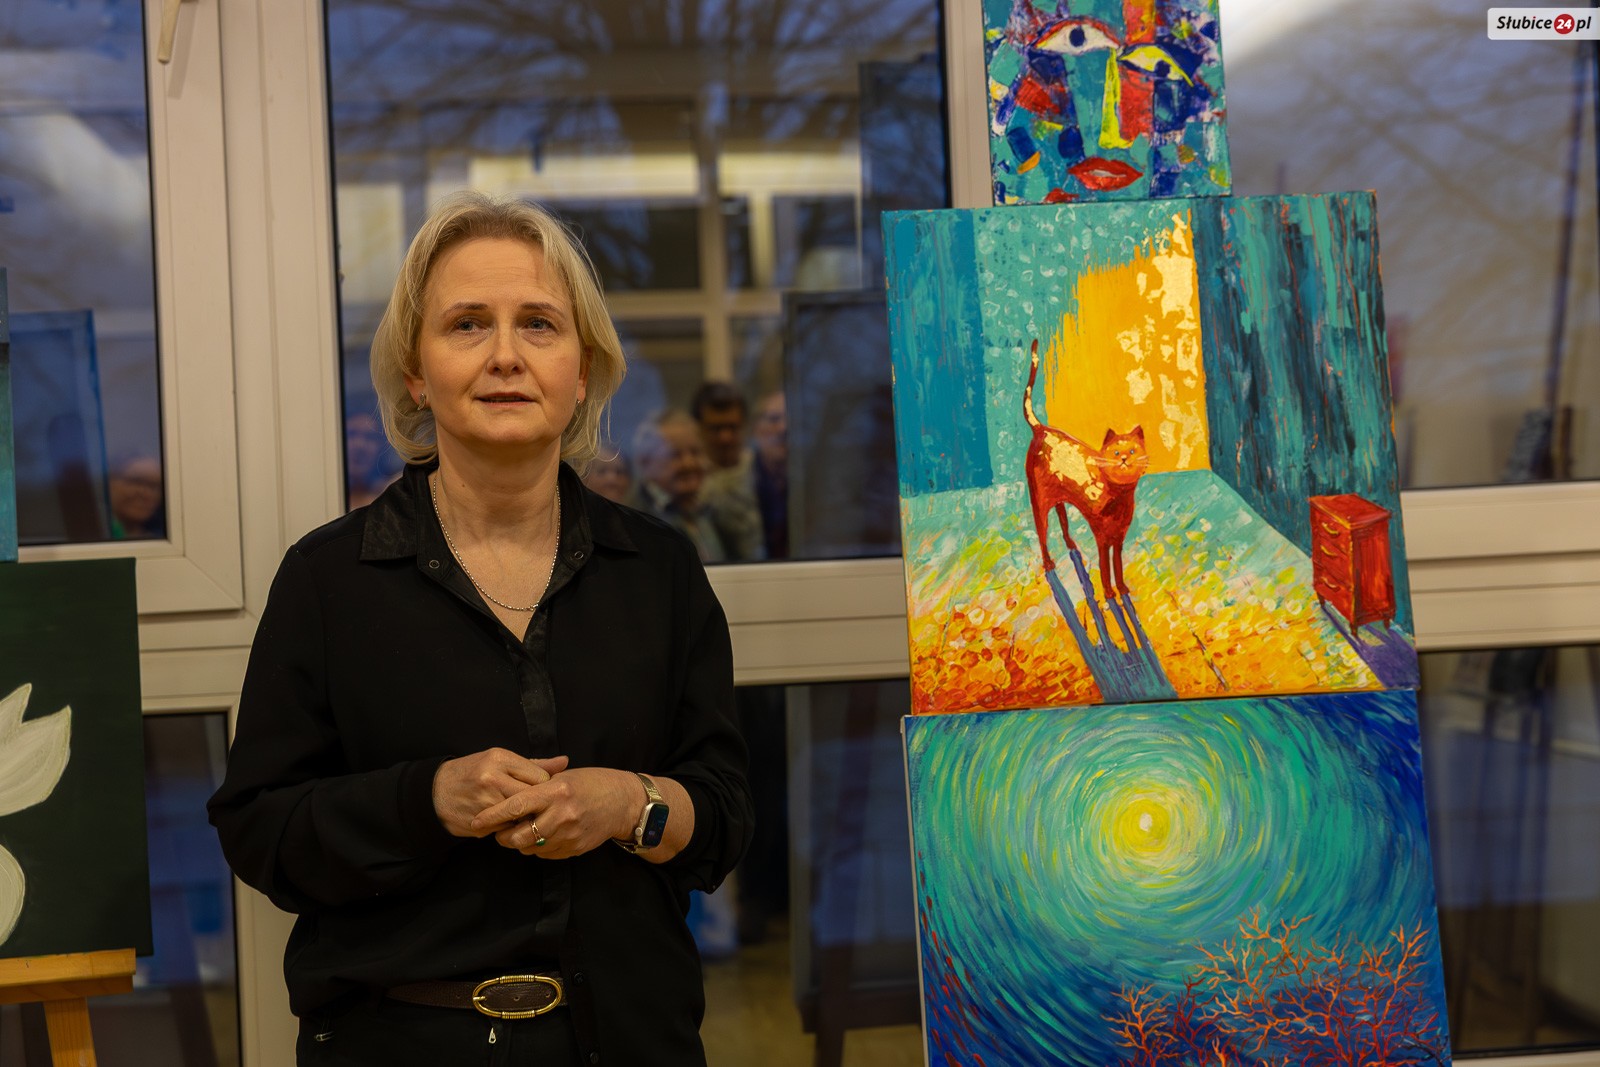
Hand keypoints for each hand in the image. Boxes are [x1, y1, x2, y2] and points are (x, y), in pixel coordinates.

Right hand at [432, 748, 568, 836]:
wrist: (434, 793)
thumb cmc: (472, 773)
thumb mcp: (499, 760)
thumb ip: (534, 764)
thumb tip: (565, 762)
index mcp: (499, 758)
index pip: (540, 777)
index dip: (546, 788)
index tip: (543, 792)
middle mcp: (492, 778)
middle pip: (532, 798)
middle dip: (538, 806)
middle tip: (539, 808)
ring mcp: (485, 802)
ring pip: (521, 816)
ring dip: (525, 819)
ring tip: (522, 815)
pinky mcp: (480, 822)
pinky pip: (506, 829)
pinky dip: (510, 828)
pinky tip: (505, 822)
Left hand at [472, 767, 638, 859]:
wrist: (624, 802)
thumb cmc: (592, 783)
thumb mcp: (564, 777)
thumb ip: (537, 788)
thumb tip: (508, 800)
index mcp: (555, 791)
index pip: (515, 806)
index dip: (492, 816)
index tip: (476, 821)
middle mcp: (561, 814)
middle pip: (518, 836)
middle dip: (503, 836)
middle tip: (499, 831)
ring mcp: (569, 834)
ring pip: (530, 848)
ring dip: (520, 843)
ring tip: (521, 832)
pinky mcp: (575, 848)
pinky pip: (546, 854)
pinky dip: (538, 848)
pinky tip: (542, 836)